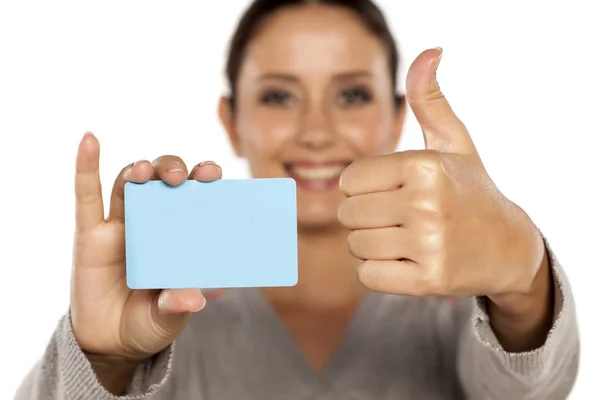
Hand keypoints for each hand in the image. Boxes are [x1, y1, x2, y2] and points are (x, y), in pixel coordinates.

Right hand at [71, 133, 222, 389]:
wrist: (111, 343)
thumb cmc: (150, 321)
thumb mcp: (168, 316)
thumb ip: (178, 305)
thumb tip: (193, 297)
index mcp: (182, 233)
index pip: (196, 196)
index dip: (204, 180)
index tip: (213, 174)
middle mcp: (154, 221)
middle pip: (164, 181)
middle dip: (172, 170)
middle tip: (180, 178)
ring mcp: (122, 225)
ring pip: (130, 183)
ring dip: (139, 171)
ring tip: (146, 173)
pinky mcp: (90, 235)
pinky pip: (86, 196)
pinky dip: (86, 168)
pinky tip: (89, 141)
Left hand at [337, 48, 546, 301]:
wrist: (510, 246)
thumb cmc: (471, 190)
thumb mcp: (454, 142)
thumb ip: (429, 101)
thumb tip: (429, 51)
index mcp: (424, 166)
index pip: (349, 180)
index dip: (363, 188)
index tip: (390, 191)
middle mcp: (426, 203)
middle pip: (347, 213)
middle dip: (365, 215)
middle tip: (399, 216)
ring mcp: (429, 244)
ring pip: (356, 245)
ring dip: (372, 244)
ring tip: (405, 238)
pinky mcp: (429, 281)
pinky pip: (368, 276)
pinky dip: (380, 271)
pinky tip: (407, 261)